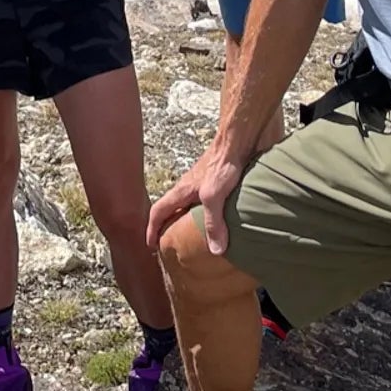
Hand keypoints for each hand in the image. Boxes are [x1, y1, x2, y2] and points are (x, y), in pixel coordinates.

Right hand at [146, 141, 246, 255]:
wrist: (240, 139)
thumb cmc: (222, 162)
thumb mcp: (213, 196)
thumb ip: (212, 222)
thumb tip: (215, 251)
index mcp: (182, 190)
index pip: (158, 211)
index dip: (152, 229)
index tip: (151, 245)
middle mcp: (190, 187)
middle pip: (173, 209)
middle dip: (169, 227)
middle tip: (172, 246)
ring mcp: (206, 184)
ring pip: (192, 206)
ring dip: (190, 221)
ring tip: (197, 240)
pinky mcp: (222, 182)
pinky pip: (211, 204)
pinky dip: (211, 216)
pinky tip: (224, 224)